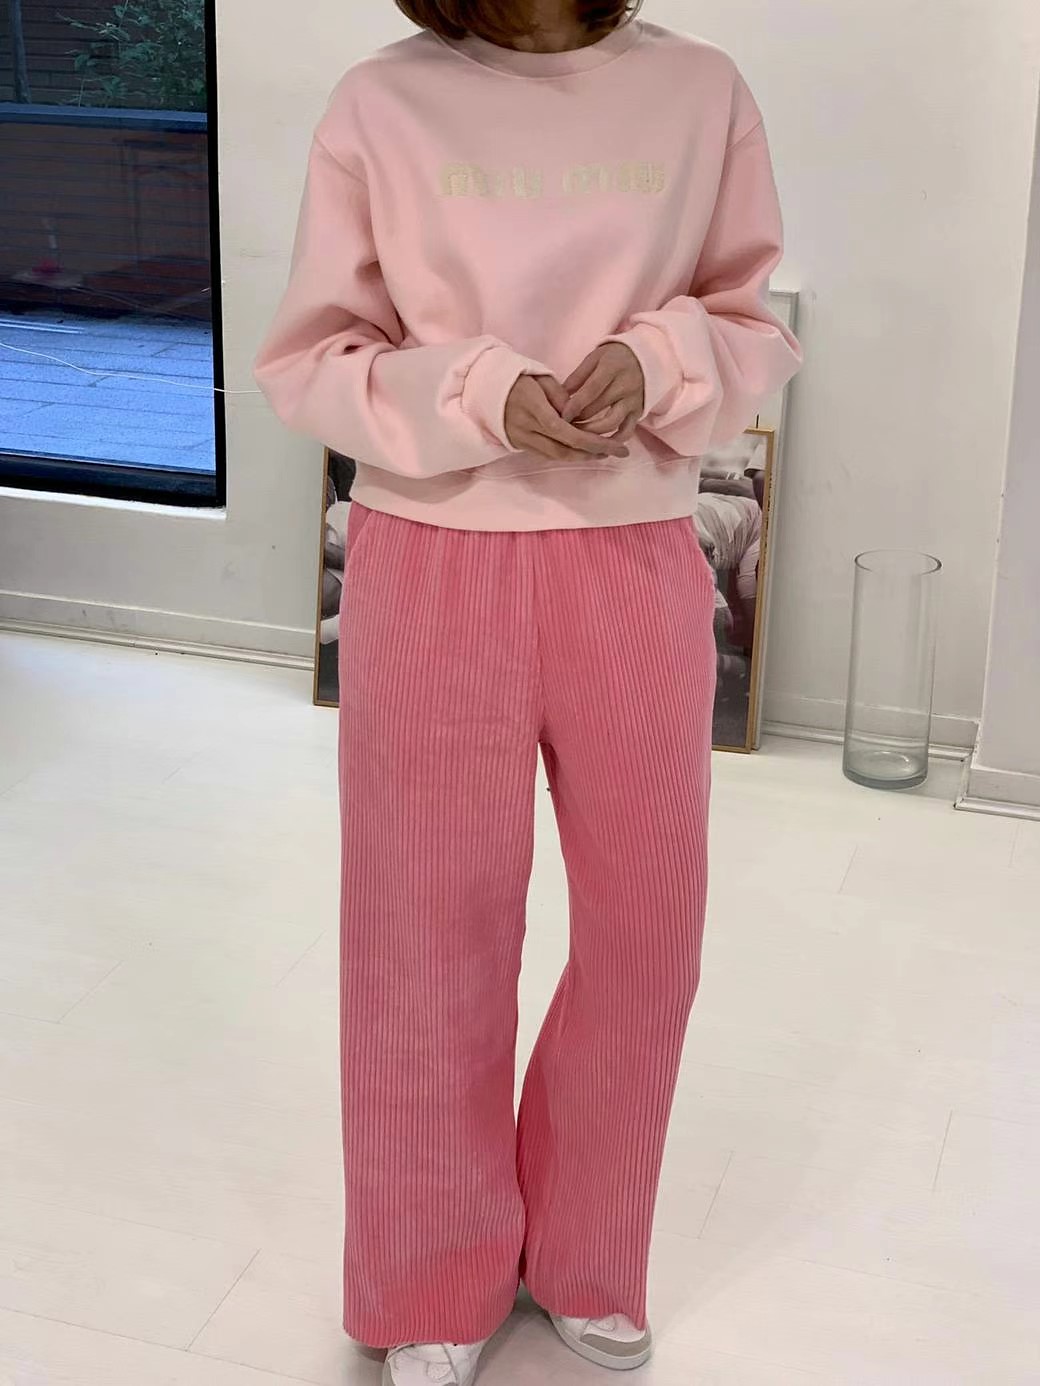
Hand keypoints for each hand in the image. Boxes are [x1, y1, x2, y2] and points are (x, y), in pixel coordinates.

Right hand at [504, 375, 630, 462]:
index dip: (590, 441)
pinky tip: (583, 451)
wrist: (484, 388)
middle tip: (618, 451)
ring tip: (604, 452)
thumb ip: (561, 397)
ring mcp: (522, 439)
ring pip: (557, 455)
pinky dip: (568, 454)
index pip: (565, 432)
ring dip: (582, 456)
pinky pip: (547, 454)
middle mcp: (527, 428)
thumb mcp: (540, 378)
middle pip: (564, 449)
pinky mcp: (520, 445)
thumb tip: (579, 415)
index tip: (612, 443)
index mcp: (534, 408)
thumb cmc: (516, 378)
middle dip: (593, 452)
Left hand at [562, 342, 644, 440]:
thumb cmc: (615, 357)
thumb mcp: (595, 358)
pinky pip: (627, 431)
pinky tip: (599, 445)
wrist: (647, 357)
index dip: (574, 406)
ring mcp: (633, 401)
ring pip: (611, 424)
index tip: (561, 417)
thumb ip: (578, 377)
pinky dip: (613, 441)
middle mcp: (624, 385)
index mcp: (611, 369)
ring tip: (578, 436)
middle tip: (563, 428)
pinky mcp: (638, 412)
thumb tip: (560, 398)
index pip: (590, 392)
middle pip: (597, 410)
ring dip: (592, 433)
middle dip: (578, 422)